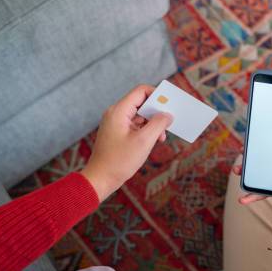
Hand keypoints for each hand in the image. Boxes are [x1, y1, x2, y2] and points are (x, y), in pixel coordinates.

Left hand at [81, 85, 172, 200]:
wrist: (101, 178)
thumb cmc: (120, 161)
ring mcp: (116, 123)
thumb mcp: (144, 141)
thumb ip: (158, 124)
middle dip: (157, 112)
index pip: (141, 91)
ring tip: (161, 137)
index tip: (170, 104)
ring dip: (153, 123)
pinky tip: (153, 141)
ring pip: (140, 115)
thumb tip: (167, 115)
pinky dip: (146, 130)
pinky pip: (135, 125)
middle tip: (169, 123)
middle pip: (141, 103)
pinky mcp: (118, 132)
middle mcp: (116, 113)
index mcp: (119, 111)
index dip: (157, 95)